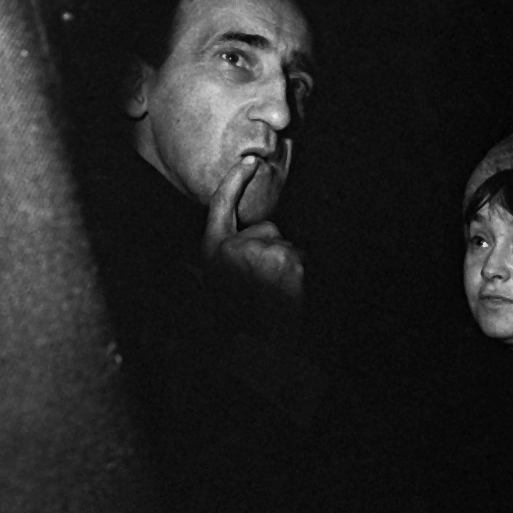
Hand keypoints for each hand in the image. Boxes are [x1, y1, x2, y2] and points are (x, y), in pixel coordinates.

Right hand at [201, 156, 303, 345]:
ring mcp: (260, 249)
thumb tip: (236, 245)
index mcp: (212, 251)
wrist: (256, 350)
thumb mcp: (219, 287)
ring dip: (286, 267)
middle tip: (265, 287)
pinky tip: (286, 293)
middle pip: (266, 229)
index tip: (249, 162)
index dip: (234, 180)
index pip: (221, 205)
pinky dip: (299, 274)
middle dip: (272, 250)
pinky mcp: (285, 257)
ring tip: (274, 295)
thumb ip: (225, 260)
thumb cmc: (239, 323)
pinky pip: (299, 256)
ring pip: (285, 245)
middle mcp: (233, 246)